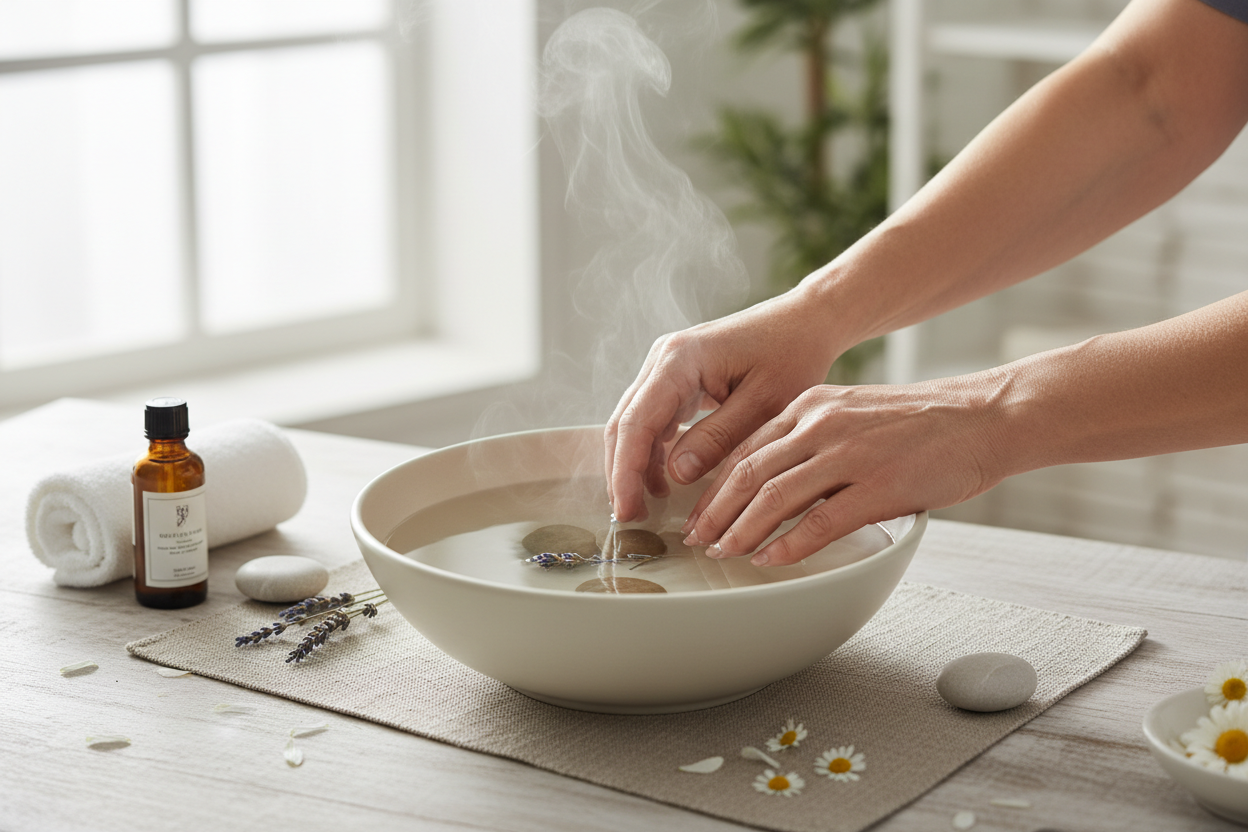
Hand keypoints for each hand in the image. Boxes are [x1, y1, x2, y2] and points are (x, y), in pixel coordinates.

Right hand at [604, 287, 840, 521]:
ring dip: (634, 465)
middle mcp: (663, 359)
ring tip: (645, 507)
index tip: (628, 512)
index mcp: (680, 360)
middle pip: (624, 423)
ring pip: (633, 423)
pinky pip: (652, 418)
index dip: (626, 472)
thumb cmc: (792, 355)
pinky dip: (652, 452)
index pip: (636, 423)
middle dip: (622, 473)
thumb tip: (675, 474)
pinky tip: (665, 482)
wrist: (805, 321)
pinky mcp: (676, 378)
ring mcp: (666, 367)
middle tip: (629, 519)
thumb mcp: (764, 404)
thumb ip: (718, 438)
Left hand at [683, 376, 1007, 565]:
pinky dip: (787, 545)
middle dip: (715, 512)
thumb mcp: (853, 413)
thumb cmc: (921, 422)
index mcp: (812, 404)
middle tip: (697, 540)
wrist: (983, 417)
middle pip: (749, 473)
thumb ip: (812, 437)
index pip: (745, 447)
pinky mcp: (879, 485)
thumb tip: (772, 477)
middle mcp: (822, 423)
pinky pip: (819, 522)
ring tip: (724, 553)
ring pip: (774, 497)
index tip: (699, 512)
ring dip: (741, 531)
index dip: (714, 485)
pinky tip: (769, 559)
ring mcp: (849, 454)